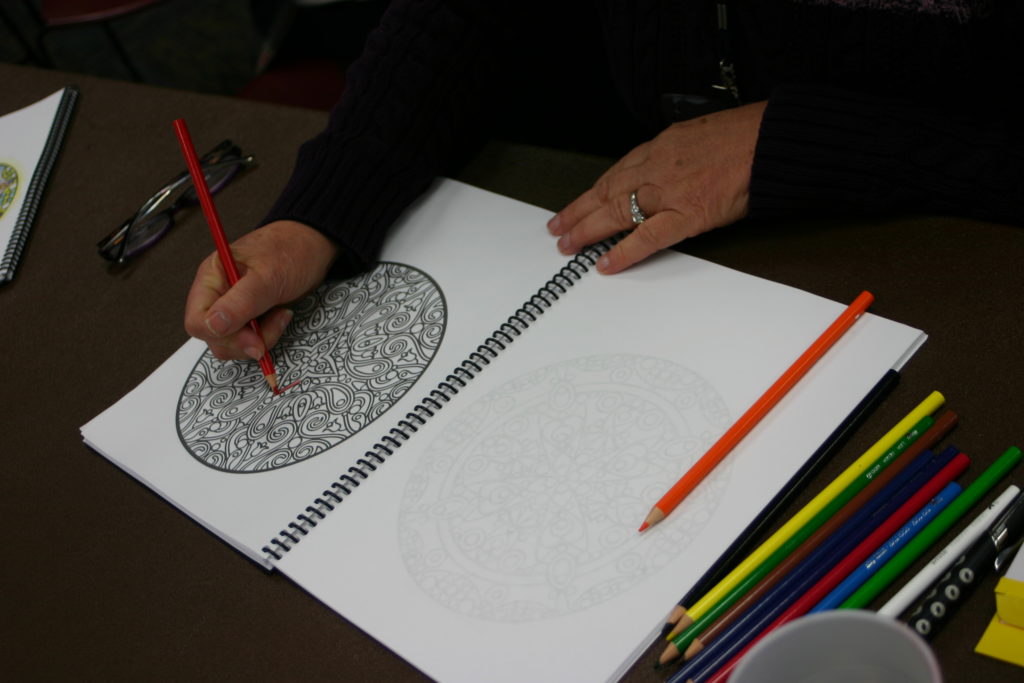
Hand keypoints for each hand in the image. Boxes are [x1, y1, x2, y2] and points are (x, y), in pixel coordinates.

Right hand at [184, 220, 338, 359]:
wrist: (313, 246)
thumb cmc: (291, 250)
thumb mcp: (268, 276)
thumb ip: (241, 302)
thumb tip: (214, 325)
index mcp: (212, 278)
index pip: (196, 320)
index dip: (220, 334)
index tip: (251, 335)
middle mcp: (218, 294)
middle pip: (214, 337)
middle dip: (245, 339)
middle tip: (274, 323)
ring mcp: (233, 307)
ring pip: (232, 343)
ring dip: (260, 337)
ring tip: (280, 316)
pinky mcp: (249, 316)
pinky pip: (249, 339)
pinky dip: (266, 335)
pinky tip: (280, 317)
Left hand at [547, 101, 766, 273]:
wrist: (774, 140)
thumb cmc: (746, 136)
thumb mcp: (700, 135)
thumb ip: (677, 155)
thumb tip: (665, 171)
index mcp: (661, 146)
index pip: (616, 173)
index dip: (593, 192)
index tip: (577, 205)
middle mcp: (657, 167)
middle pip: (607, 191)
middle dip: (578, 212)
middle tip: (558, 229)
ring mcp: (669, 191)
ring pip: (616, 212)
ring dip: (588, 230)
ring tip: (568, 245)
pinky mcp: (687, 214)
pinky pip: (647, 237)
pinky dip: (623, 252)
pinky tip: (605, 263)